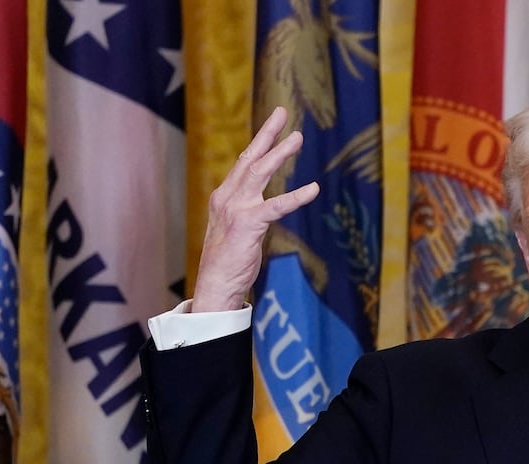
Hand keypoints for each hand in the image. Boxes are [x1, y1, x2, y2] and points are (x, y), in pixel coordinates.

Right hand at [190, 106, 319, 312]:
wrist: (215, 284)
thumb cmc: (228, 262)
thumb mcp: (235, 230)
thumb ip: (247, 213)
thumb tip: (263, 207)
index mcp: (224, 198)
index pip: (243, 164)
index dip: (259, 142)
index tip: (272, 124)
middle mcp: (227, 197)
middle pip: (249, 158)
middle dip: (267, 134)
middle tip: (282, 113)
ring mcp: (236, 209)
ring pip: (260, 172)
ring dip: (279, 153)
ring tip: (297, 137)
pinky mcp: (248, 224)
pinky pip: (276, 206)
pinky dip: (296, 196)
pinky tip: (314, 188)